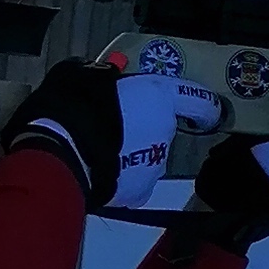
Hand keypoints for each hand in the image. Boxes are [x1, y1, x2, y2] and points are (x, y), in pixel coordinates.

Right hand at [6, 59, 224, 211]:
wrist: (59, 150)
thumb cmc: (73, 104)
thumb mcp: (85, 74)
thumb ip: (104, 76)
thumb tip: (102, 76)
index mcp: (159, 98)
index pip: (195, 101)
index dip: (205, 106)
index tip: (209, 112)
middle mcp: (164, 132)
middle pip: (161, 129)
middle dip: (141, 128)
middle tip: (111, 125)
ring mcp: (154, 166)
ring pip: (146, 157)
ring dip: (130, 153)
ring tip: (98, 151)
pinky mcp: (137, 193)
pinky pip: (133, 183)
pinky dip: (122, 178)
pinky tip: (100, 172)